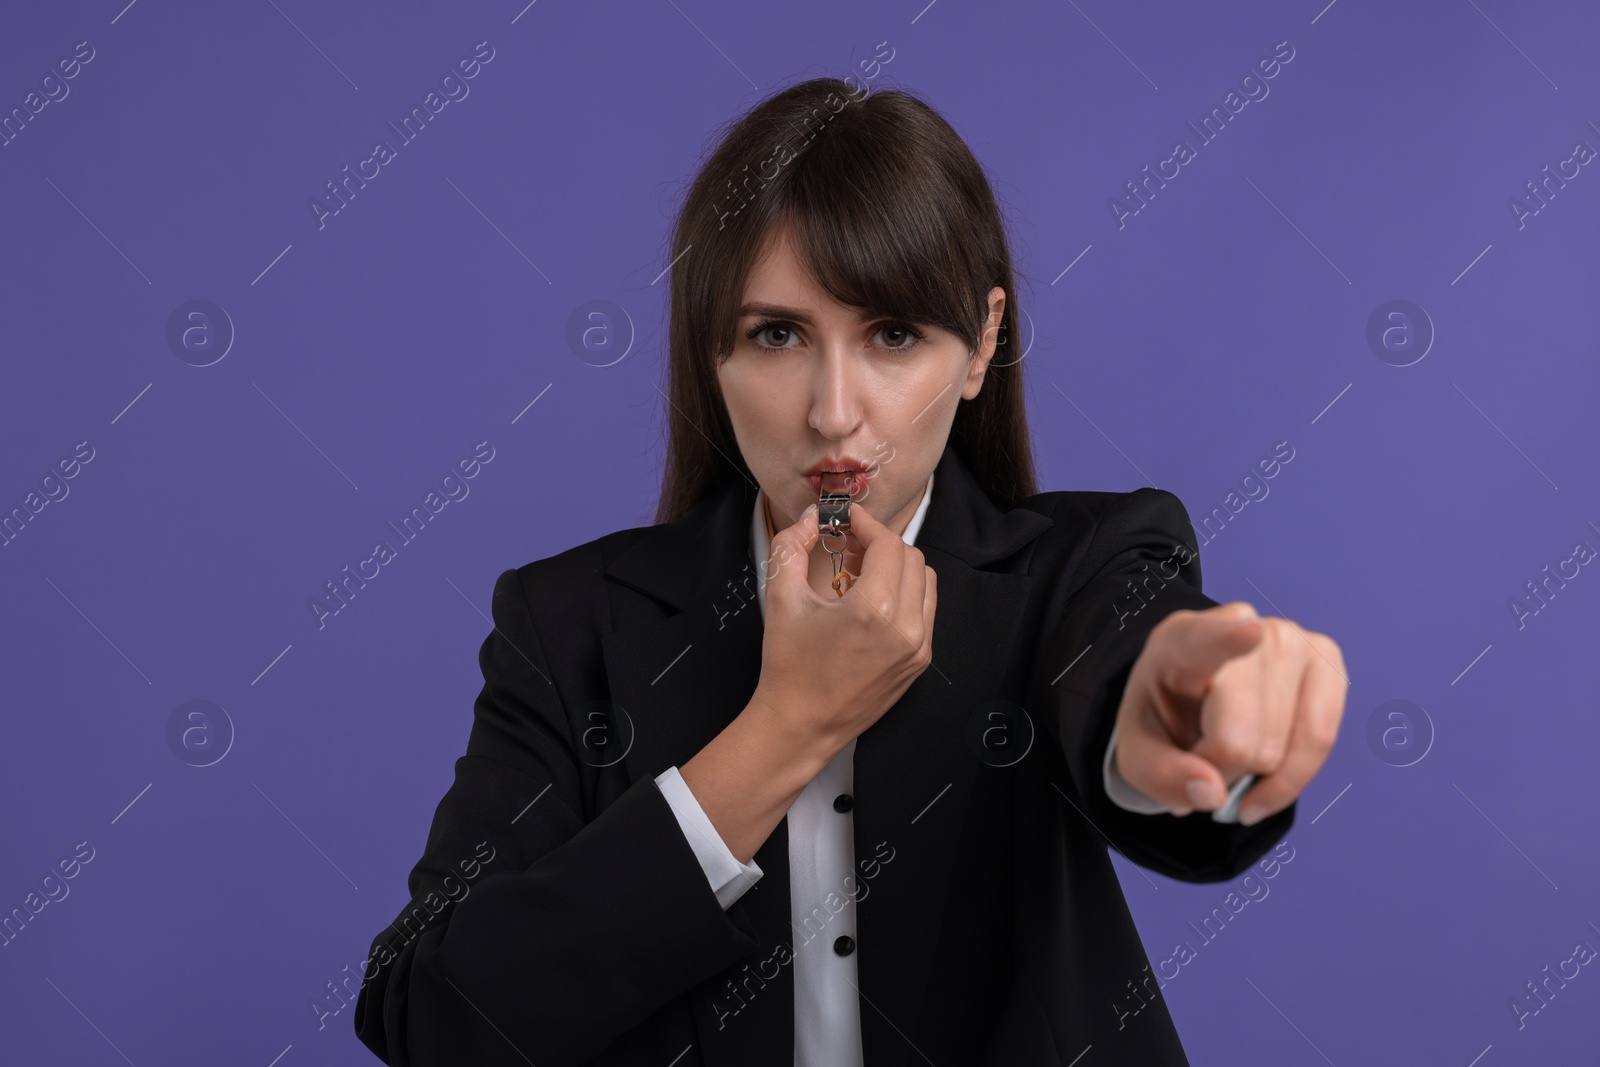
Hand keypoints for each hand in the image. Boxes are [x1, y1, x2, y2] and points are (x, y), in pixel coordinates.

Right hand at [748, 499, 936, 760]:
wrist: (800, 724)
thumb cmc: (788, 664)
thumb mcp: (781, 598)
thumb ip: (792, 546)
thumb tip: (812, 518)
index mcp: (874, 609)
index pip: (888, 545)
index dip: (867, 524)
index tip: (848, 519)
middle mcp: (906, 628)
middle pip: (911, 558)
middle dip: (881, 544)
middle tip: (849, 545)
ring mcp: (918, 648)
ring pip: (925, 582)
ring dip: (898, 567)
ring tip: (862, 572)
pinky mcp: (920, 662)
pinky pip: (925, 612)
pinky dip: (906, 595)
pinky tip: (874, 601)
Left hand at [1111, 601, 1345, 823]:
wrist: (1193, 695)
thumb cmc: (1166, 717)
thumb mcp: (1138, 750)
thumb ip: (1161, 775)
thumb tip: (1213, 794)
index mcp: (1182, 639)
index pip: (1209, 640)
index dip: (1230, 639)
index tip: (1249, 633)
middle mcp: (1244, 625)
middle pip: (1241, 739)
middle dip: (1219, 771)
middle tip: (1201, 757)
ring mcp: (1292, 640)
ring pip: (1281, 749)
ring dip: (1253, 775)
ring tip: (1229, 752)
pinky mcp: (1327, 663)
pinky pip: (1320, 742)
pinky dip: (1290, 779)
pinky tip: (1264, 782)